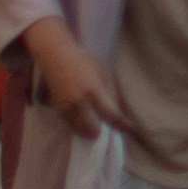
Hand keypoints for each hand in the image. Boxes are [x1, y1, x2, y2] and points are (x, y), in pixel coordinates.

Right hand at [18, 19, 121, 139]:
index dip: (123, 126)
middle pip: (94, 131)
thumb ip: (111, 94)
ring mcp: (67, 108)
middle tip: (107, 123)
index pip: (112, 116)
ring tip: (94, 119)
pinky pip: (72, 127)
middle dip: (103, 130)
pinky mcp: (58, 110)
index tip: (131, 131)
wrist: (56, 56)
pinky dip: (80, 126)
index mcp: (94, 91)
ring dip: (90, 129)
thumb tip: (118, 113)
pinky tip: (84, 116)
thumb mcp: (104, 73)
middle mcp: (79, 102)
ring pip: (81, 132)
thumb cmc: (83, 61)